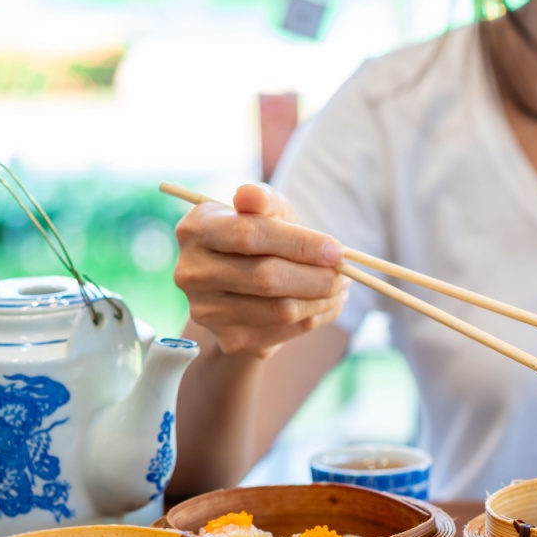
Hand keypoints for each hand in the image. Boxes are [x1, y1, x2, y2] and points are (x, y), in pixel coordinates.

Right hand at [173, 183, 348, 357]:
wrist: (243, 287)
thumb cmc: (258, 237)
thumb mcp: (265, 211)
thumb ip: (263, 200)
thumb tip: (251, 196)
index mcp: (196, 230)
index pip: (250, 236)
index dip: (300, 243)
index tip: (336, 250)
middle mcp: (192, 272)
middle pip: (266, 278)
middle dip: (316, 276)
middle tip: (344, 272)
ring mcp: (206, 311)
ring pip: (280, 309)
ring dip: (322, 299)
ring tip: (340, 286)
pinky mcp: (229, 340)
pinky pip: (285, 331)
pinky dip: (317, 317)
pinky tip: (327, 303)